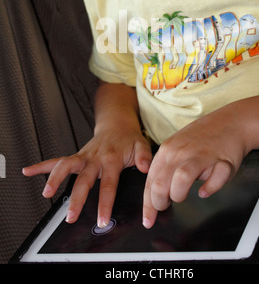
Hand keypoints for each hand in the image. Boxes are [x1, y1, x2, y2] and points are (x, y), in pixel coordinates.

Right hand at [23, 127, 151, 227]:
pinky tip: (28, 171)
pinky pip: (57, 160)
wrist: (116, 124)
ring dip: (54, 178)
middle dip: (76, 199)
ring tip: (46, 193)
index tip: (102, 219)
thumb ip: (144, 156)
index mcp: (111, 159)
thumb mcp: (141, 144)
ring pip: (65, 166)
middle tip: (71, 216)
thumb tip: (145, 167)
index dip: (105, 203)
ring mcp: (83, 157)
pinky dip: (42, 166)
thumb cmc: (128, 138)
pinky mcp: (76, 157)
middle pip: (83, 180)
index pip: (108, 184)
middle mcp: (95, 158)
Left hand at [142, 103, 247, 228]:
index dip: (148, 205)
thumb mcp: (177, 148)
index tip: (148, 220)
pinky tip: (206, 190)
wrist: (231, 122)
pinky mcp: (221, 160)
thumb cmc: (204, 138)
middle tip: (167, 205)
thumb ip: (165, 168)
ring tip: (183, 195)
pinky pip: (213, 181)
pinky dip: (209, 189)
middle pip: (161, 184)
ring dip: (179, 194)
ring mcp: (200, 155)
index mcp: (167, 151)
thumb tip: (155, 195)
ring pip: (181, 180)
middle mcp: (180, 152)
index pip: (151, 181)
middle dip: (160, 203)